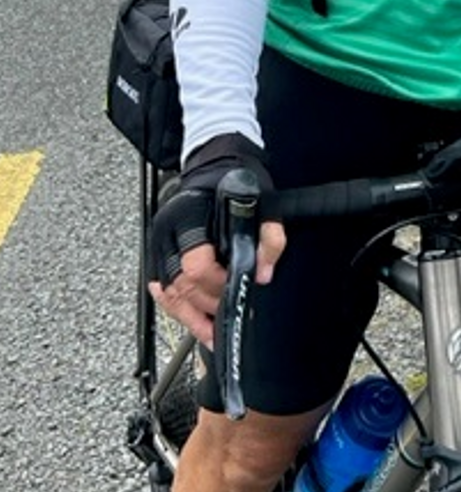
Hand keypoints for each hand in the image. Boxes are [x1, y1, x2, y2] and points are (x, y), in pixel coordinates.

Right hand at [147, 133, 284, 345]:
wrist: (215, 160)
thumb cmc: (237, 178)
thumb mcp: (263, 200)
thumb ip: (269, 238)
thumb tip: (263, 275)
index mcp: (189, 214)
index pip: (195, 264)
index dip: (216, 284)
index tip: (235, 288)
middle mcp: (167, 230)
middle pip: (179, 284)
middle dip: (205, 305)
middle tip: (227, 314)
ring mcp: (159, 242)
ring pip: (166, 292)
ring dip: (189, 315)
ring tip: (211, 331)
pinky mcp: (159, 251)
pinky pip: (162, 288)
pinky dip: (177, 307)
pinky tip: (194, 320)